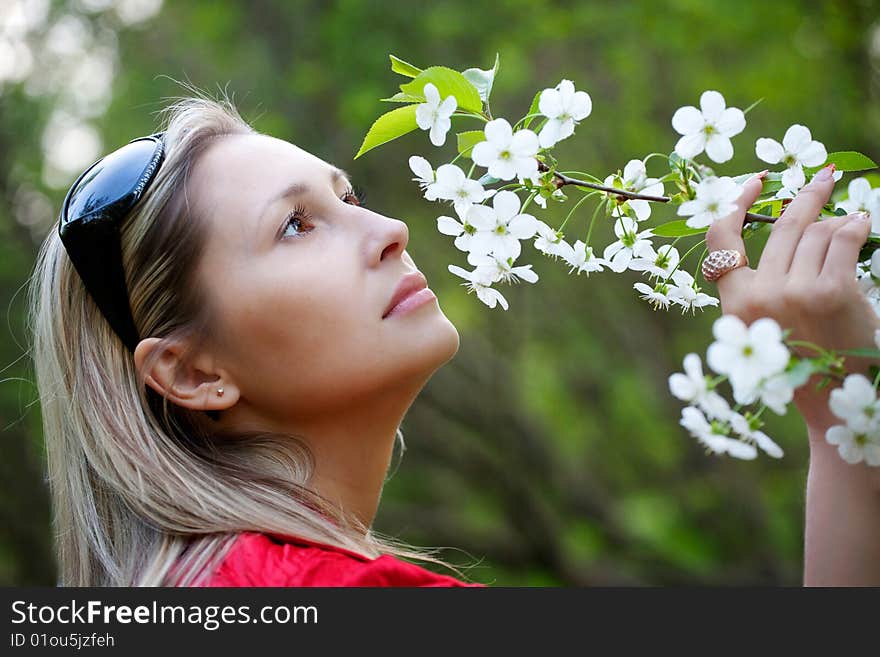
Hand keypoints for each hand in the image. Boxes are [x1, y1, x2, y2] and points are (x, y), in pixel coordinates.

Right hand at [705, 165, 878, 427]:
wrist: (833, 399)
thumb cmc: (800, 360)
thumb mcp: (763, 324)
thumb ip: (761, 283)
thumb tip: (791, 223)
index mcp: (734, 303)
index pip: (721, 240)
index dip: (737, 203)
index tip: (757, 181)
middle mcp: (759, 294)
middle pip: (781, 227)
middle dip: (806, 196)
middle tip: (823, 177)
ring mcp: (795, 292)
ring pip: (816, 232)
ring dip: (837, 223)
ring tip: (850, 222)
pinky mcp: (832, 291)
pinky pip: (843, 240)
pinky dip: (855, 227)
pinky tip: (861, 223)